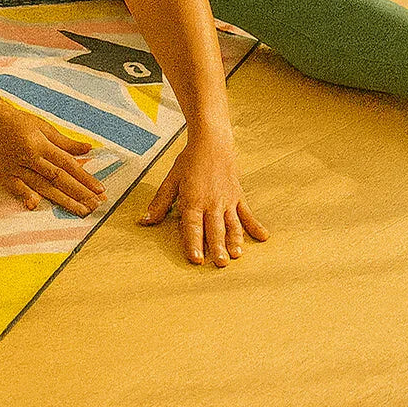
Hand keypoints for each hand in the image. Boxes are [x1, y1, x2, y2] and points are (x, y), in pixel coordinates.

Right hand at [0, 98, 106, 216]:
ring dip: (63, 200)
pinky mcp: (2, 174)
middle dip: (79, 192)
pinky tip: (37, 205)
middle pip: (59, 178)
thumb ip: (65, 141)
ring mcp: (15, 167)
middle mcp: (30, 157)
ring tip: (81, 210)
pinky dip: (25, 195)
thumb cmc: (16, 120)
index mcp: (41, 144)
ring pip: (42, 186)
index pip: (68, 164)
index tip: (100, 189)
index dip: (85, 177)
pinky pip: (16, 187)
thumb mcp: (42, 126)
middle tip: (96, 205)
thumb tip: (88, 148)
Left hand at [138, 130, 268, 266]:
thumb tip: (144, 221)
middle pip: (214, 229)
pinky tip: (263, 237)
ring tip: (237, 255)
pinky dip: (255, 226)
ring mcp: (227, 200)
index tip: (196, 260)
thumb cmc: (189, 161)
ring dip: (235, 241)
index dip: (193, 243)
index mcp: (193, 200)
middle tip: (220, 264)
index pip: (192, 226)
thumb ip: (160, 203)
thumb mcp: (171, 180)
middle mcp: (212, 203)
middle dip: (217, 248)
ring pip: (232, 224)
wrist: (212, 142)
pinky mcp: (238, 196)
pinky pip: (247, 213)